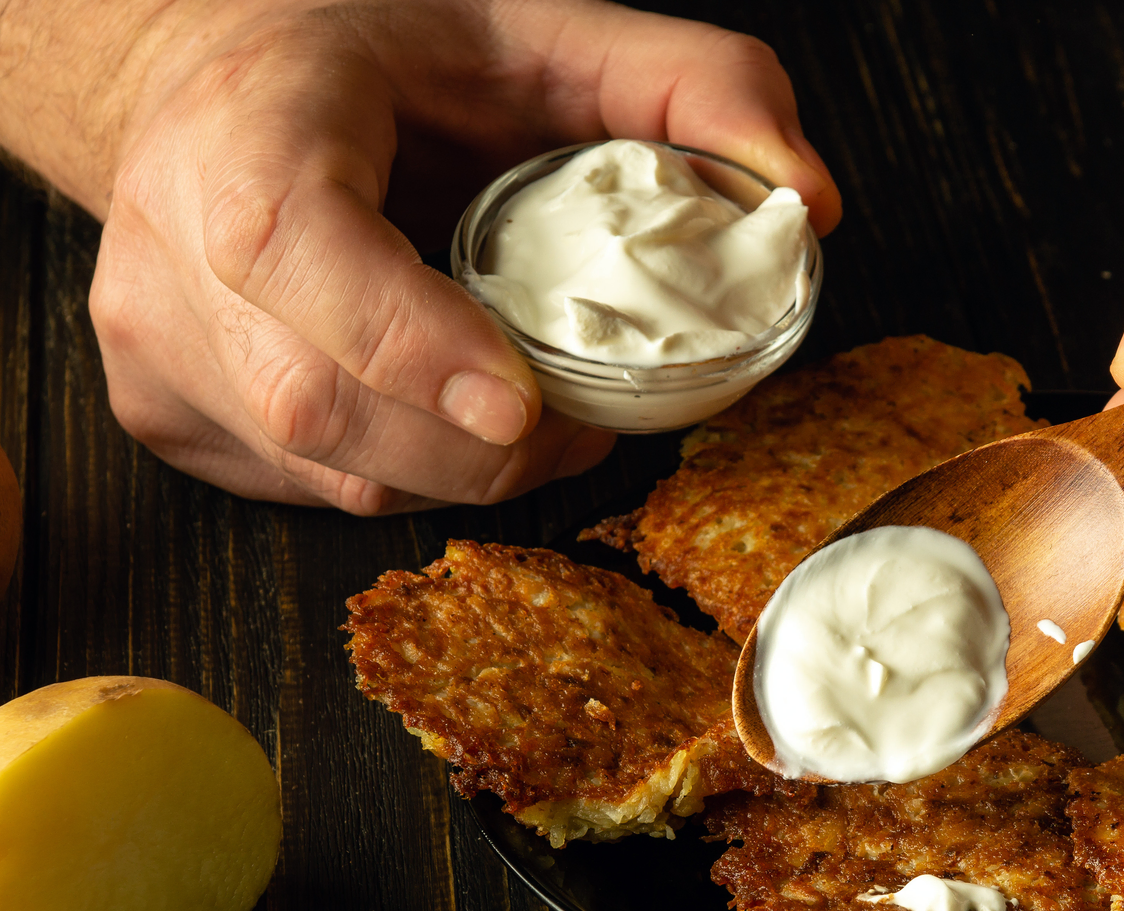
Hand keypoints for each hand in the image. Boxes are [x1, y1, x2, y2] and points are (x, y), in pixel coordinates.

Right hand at [1, 0, 839, 512]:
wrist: (221, 84)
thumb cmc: (390, 59)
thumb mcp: (551, 33)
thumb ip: (696, 86)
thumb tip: (812, 202)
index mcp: (248, 120)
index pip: (289, 246)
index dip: (405, 342)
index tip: (519, 406)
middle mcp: (171, 238)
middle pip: (318, 402)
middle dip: (480, 447)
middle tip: (584, 418)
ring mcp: (152, 340)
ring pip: (325, 471)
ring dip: (457, 469)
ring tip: (527, 409)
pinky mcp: (164, 411)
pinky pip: (309, 493)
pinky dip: (406, 472)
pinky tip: (440, 411)